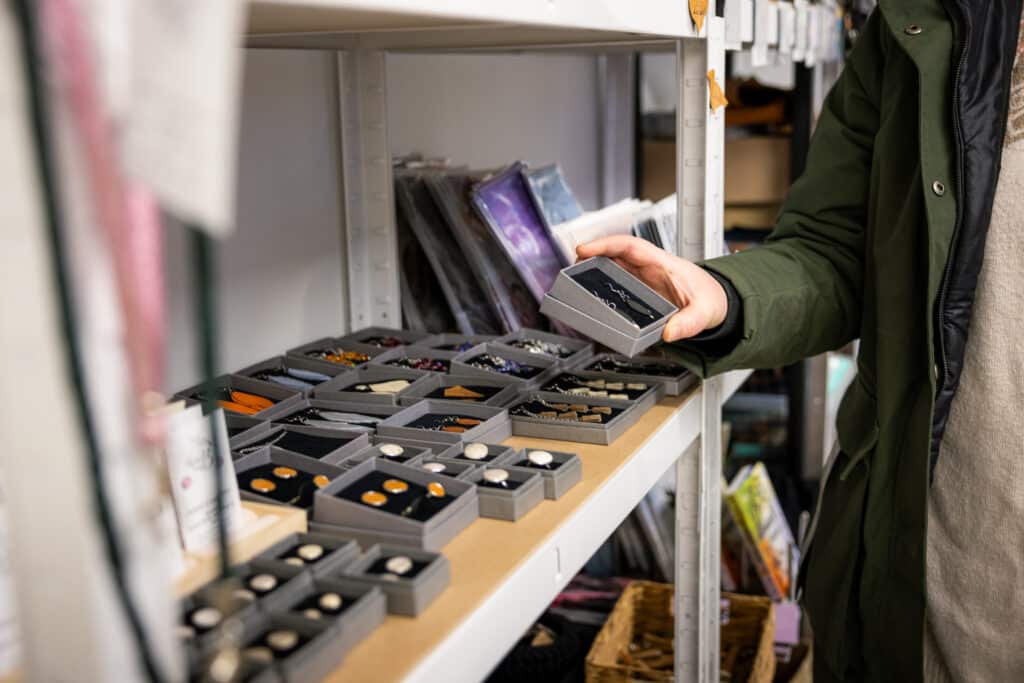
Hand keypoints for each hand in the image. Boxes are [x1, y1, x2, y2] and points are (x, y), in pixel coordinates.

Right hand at [576, 236, 728, 341]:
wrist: (717, 301)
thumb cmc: (710, 299)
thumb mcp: (704, 312)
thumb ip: (688, 323)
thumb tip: (669, 333)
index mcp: (663, 264)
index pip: (629, 246)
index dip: (605, 245)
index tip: (584, 249)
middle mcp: (649, 267)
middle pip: (615, 253)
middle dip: (592, 255)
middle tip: (573, 266)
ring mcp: (643, 277)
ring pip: (613, 265)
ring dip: (594, 268)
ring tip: (576, 278)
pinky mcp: (640, 288)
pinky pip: (617, 280)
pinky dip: (601, 282)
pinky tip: (591, 292)